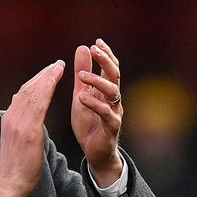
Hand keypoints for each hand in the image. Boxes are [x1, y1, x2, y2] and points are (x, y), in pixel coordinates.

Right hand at [0, 60, 64, 196]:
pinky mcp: (27, 130)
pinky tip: (54, 79)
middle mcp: (12, 116)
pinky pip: (38, 103)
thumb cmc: (18, 164)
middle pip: (28, 88)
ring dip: (46, 77)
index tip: (48, 72)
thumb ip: (23, 123)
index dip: (37, 80)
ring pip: (32, 92)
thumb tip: (28, 111)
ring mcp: (18, 122)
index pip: (23, 93)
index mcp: (10, 118)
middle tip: (56, 64)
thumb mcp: (18, 138)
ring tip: (58, 67)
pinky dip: (46, 88)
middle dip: (43, 74)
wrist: (11, 182)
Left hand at [72, 38, 123, 185]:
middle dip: (106, 61)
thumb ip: (82, 75)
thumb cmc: (89, 124)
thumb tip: (82, 48)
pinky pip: (106, 113)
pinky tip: (82, 97)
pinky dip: (94, 104)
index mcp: (106, 91)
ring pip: (113, 92)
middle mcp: (114, 100)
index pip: (111, 68)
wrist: (95, 154)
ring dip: (97, 81)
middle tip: (94, 50)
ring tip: (81, 75)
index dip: (106, 54)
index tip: (96, 42)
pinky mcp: (111, 127)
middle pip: (115, 75)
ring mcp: (114, 113)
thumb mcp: (81, 95)